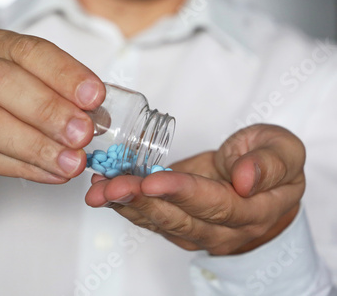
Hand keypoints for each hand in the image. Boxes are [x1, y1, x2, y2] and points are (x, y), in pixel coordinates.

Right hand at [0, 29, 104, 182]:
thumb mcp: (4, 70)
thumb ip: (47, 87)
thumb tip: (98, 114)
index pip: (29, 52)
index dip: (64, 73)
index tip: (95, 96)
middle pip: (4, 84)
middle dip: (49, 109)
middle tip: (83, 133)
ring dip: (36, 145)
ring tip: (72, 162)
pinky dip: (23, 168)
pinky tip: (51, 174)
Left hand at [86, 124, 304, 254]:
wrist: (258, 184)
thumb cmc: (269, 160)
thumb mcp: (282, 151)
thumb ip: (269, 163)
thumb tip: (246, 179)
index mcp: (251, 211)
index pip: (214, 205)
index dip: (181, 192)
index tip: (152, 179)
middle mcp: (221, 229)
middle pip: (177, 219)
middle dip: (141, 200)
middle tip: (110, 186)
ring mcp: (195, 230)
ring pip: (157, 221)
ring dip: (125, 204)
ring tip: (97, 189)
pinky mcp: (176, 222)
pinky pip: (149, 216)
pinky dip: (124, 203)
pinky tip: (102, 188)